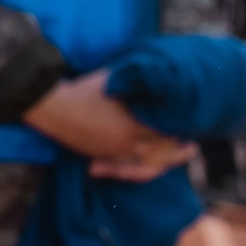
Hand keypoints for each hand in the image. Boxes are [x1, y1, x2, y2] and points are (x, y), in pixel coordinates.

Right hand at [22, 75, 195, 178]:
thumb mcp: (118, 81)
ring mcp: (113, 153)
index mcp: (136, 126)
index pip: (168, 133)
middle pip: (161, 154)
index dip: (182, 129)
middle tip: (191, 147)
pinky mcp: (98, 156)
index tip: (192, 124)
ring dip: (158, 164)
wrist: (53, 105)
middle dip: (178, 152)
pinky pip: (120, 168)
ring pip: (142, 166)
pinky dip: (130, 170)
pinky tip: (139, 168)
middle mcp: (128, 144)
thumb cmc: (86, 90)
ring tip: (170, 162)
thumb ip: (140, 82)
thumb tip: (161, 75)